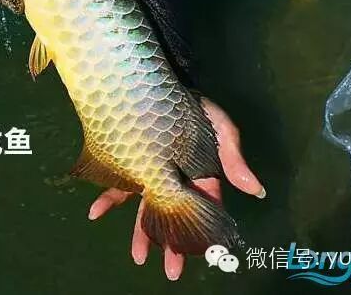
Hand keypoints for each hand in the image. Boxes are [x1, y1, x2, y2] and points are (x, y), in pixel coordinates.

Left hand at [87, 97, 264, 280]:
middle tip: (171, 270)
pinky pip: (117, 184)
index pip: (204, 204)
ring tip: (138, 257)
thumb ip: (233, 157)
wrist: (153, 80)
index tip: (203, 253)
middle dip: (172, 241)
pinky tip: (94, 213)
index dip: (204, 230)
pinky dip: (106, 200)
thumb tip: (256, 191)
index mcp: (200, 171)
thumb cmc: (192, 105)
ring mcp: (149, 170)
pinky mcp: (128, 162)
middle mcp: (174, 176)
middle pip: (174, 212)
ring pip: (145, 206)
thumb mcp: (219, 126)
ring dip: (141, 231)